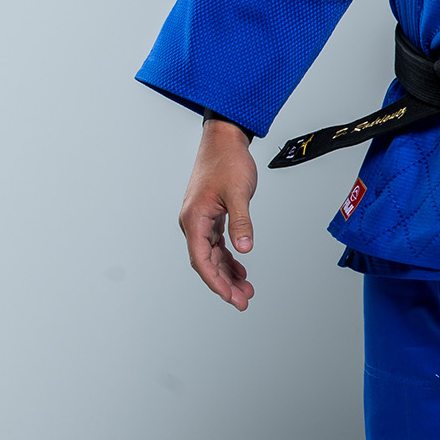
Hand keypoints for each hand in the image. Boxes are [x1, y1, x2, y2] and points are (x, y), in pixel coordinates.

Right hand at [179, 118, 257, 309]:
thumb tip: (244, 249)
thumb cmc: (228, 161)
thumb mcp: (239, 193)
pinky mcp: (210, 215)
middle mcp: (193, 222)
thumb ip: (241, 223)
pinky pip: (217, 244)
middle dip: (224, 284)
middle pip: (206, 262)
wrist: (224, 139)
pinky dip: (228, 257)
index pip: (201, 260)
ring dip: (227, 273)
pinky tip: (240, 268)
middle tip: (244, 300)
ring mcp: (201, 220)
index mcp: (194, 219)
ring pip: (212, 255)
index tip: (231, 297)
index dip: (215, 282)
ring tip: (246, 289)